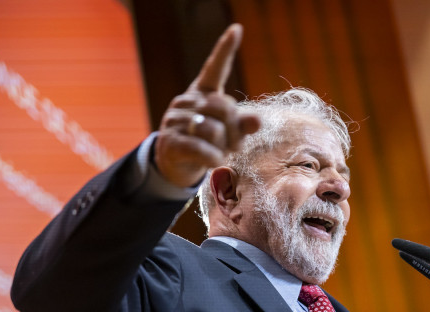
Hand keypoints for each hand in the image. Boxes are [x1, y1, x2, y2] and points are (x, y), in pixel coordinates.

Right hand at [154, 24, 260, 186]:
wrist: (175, 163)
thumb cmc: (208, 142)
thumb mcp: (229, 132)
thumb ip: (244, 124)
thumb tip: (258, 121)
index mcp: (203, 93)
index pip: (214, 69)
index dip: (225, 50)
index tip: (237, 29)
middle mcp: (187, 101)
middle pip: (225, 107)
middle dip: (235, 129)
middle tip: (233, 144)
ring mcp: (176, 120)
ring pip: (214, 130)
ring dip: (224, 147)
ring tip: (219, 153)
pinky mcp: (171, 141)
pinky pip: (201, 148)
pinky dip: (213, 157)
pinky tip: (214, 161)